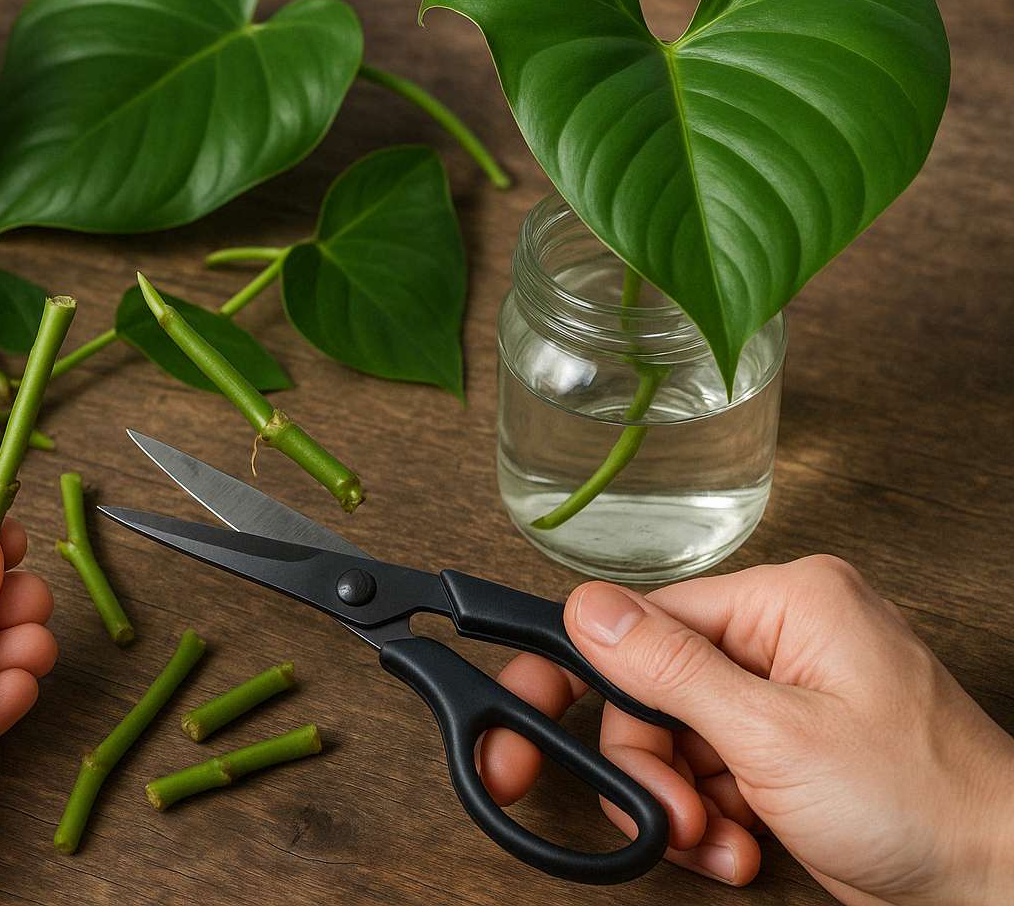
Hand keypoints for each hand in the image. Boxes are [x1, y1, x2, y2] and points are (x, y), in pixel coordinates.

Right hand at [478, 555, 1013, 904]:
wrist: (1001, 882)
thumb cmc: (926, 801)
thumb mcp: (775, 735)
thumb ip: (670, 669)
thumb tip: (589, 609)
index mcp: (786, 603)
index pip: (643, 621)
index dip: (577, 677)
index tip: (517, 718)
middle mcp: (781, 640)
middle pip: (650, 689)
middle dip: (649, 766)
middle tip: (662, 815)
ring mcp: (784, 698)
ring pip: (673, 741)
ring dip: (681, 804)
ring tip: (718, 842)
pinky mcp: (786, 750)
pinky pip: (708, 772)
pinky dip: (712, 819)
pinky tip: (742, 848)